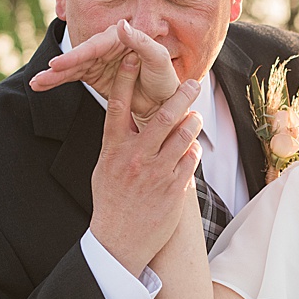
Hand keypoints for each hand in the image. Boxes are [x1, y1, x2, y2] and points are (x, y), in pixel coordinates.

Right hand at [31, 20, 183, 118]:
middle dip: (59, 67)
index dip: (77, 55)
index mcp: (120, 39)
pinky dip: (55, 82)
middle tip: (43, 75)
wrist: (163, 101)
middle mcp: (105, 47)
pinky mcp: (92, 76)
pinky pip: (70, 78)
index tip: (60, 64)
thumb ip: (141, 41)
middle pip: (78, 56)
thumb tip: (121, 24)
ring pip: (71, 68)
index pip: (95, 47)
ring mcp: (97, 62)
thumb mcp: (158, 59)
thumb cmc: (165, 78)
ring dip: (52, 76)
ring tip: (35, 84)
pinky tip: (40, 86)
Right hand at [89, 64, 203, 275]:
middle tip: (193, 83)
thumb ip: (116, 142)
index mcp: (113, 149)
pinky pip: (191, 160)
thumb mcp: (104, 168)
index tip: (135, 57)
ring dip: (192, 123)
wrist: (118, 242)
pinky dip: (193, 151)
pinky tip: (191, 150)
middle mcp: (135, 157)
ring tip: (195, 117)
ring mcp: (156, 173)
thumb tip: (125, 119)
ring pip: (183, 135)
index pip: (118, 106)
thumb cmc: (110, 203)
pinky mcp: (174, 189)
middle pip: (162, 115)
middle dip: (181, 95)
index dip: (127, 78)